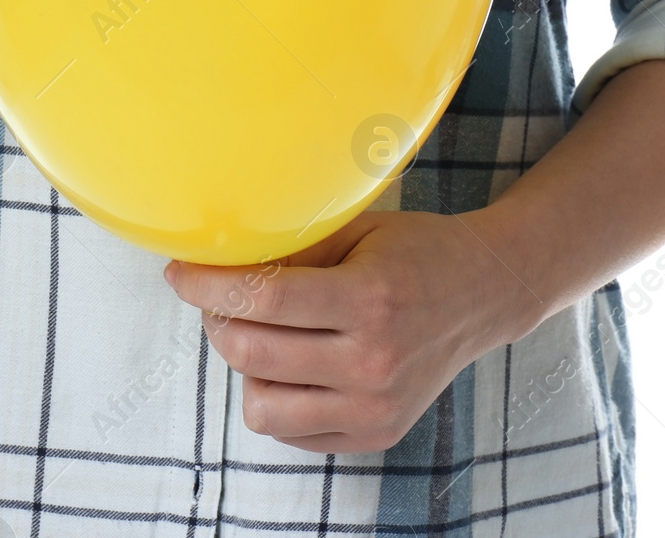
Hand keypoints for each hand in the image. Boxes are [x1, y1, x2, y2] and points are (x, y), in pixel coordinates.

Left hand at [163, 208, 542, 453]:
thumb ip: (293, 247)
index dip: (206, 283)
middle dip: (215, 320)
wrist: (484, 294)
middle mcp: (374, 361)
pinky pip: (290, 431)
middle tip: (216, 298)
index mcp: (369, 298)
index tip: (179, 272)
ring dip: (245, 366)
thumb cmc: (414, 251)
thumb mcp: (356, 229)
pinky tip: (292, 362)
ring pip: (261, 406)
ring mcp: (376, 407)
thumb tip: (217, 258)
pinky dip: (276, 397)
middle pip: (250, 353)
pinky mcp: (376, 435)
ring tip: (261, 333)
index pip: (261, 297)